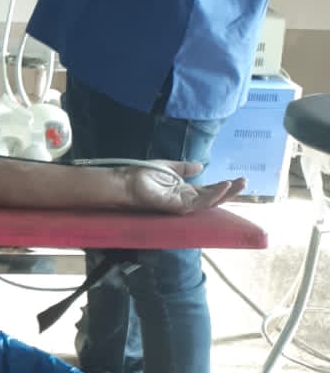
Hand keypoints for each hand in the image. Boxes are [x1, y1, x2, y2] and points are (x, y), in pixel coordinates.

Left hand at [123, 160, 245, 214]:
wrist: (127, 181)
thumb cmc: (144, 175)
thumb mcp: (170, 167)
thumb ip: (185, 168)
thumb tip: (201, 166)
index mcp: (185, 191)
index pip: (210, 190)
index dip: (224, 185)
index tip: (238, 178)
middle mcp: (186, 199)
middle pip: (214, 197)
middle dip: (231, 191)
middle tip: (245, 181)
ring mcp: (183, 205)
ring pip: (210, 202)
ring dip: (226, 193)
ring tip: (238, 183)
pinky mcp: (178, 206)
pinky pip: (200, 203)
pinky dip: (213, 195)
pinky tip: (223, 186)